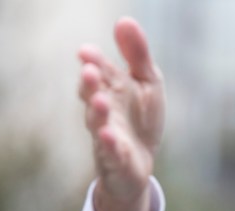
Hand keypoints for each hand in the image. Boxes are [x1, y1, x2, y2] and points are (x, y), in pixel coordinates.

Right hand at [78, 17, 164, 210]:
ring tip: (99, 101)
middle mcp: (103, 112)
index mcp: (109, 90)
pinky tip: (110, 136)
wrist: (139, 165)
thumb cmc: (141, 120)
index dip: (94, 62)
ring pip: (97, 124)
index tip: (87, 52)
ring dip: (97, 113)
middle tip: (89, 70)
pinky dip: (109, 145)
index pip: (99, 73)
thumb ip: (137, 55)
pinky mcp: (115, 160)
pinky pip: (110, 153)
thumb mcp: (147, 84)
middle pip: (92, 96)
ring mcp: (106, 137)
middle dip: (90, 84)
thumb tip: (124, 20)